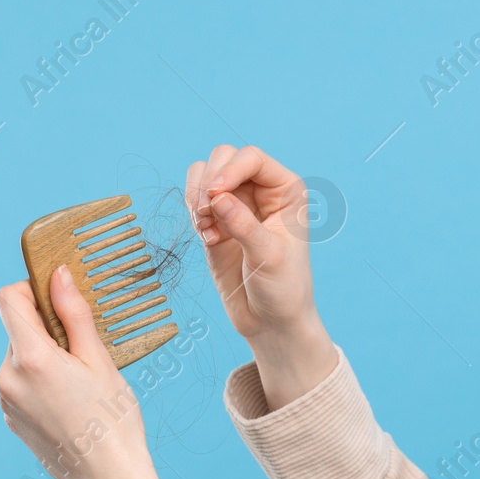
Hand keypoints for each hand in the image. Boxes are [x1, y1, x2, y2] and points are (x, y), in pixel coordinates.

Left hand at [0, 267, 170, 478]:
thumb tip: (58, 275)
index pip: (8, 298)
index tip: (59, 299)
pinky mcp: (10, 419)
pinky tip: (71, 405)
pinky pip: (21, 385)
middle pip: (18, 330)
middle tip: (87, 353)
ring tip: (82, 386)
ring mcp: (5, 400)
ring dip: (46, 359)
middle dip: (48, 331)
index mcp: (31, 357)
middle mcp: (7, 376)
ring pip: (21, 359)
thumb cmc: (113, 420)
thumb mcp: (100, 361)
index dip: (32, 290)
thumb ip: (74, 314)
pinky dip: (41, 383)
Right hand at [186, 143, 337, 409]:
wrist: (270, 320)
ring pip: (204, 174)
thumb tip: (218, 198)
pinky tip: (207, 236)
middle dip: (209, 182)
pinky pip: (194, 198)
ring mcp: (237, 203)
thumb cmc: (283, 289)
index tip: (215, 195)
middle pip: (224, 157)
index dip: (229, 169)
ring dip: (197, 196)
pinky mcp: (216, 220)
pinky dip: (192, 211)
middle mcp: (262, 190)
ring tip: (207, 228)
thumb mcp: (269, 257)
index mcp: (286, 190)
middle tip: (207, 215)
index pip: (251, 158)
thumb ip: (244, 226)